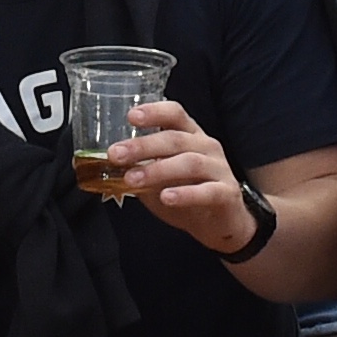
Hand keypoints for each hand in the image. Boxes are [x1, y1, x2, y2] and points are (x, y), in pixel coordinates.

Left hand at [109, 102, 256, 252]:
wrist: (220, 224)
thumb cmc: (187, 193)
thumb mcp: (159, 179)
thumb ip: (140, 168)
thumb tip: (110, 165)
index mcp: (190, 136)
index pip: (175, 114)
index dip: (155, 112)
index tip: (131, 116)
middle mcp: (206, 146)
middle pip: (175, 139)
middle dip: (143, 146)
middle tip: (116, 154)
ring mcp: (219, 168)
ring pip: (189, 163)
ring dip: (158, 170)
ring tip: (133, 180)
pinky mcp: (227, 193)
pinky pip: (207, 191)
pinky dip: (185, 194)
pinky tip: (167, 197)